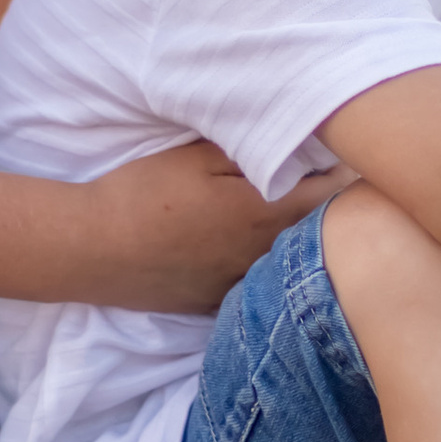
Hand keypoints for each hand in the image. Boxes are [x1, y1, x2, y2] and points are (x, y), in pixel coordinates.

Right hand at [83, 139, 349, 315]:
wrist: (93, 249)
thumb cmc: (144, 193)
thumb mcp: (199, 154)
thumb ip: (256, 147)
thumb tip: (305, 142)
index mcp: (269, 213)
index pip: (337, 191)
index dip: (347, 165)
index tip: (344, 148)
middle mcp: (268, 255)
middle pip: (324, 229)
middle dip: (334, 202)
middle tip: (330, 172)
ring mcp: (245, 283)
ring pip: (294, 259)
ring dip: (304, 236)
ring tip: (294, 207)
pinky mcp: (219, 299)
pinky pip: (260, 281)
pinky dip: (268, 263)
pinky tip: (247, 244)